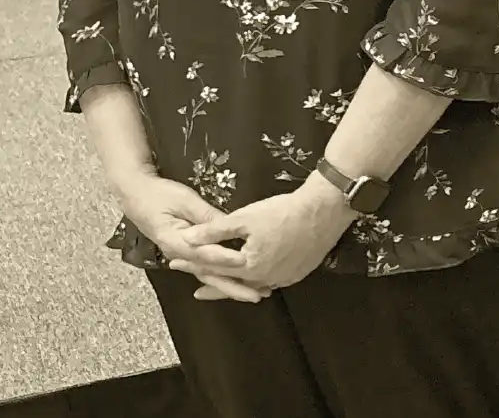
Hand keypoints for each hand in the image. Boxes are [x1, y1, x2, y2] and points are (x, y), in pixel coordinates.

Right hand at [116, 173, 267, 303]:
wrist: (137, 196)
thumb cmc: (160, 195)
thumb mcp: (185, 201)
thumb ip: (206, 216)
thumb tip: (229, 225)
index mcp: (175, 242)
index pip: (205, 254)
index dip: (225, 259)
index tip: (246, 263)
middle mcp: (179, 255)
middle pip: (209, 274)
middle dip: (234, 286)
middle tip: (259, 294)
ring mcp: (183, 257)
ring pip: (209, 276)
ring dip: (232, 286)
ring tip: (256, 293)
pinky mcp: (188, 253)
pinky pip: (207, 269)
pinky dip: (224, 278)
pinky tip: (240, 284)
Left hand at [175, 175, 356, 296]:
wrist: (325, 209)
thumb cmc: (283, 211)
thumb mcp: (245, 217)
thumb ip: (214, 230)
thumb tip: (185, 238)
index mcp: (248, 265)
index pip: (213, 265)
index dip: (192, 262)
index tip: (174, 261)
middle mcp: (264, 278)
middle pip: (231, 283)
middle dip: (211, 282)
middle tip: (194, 289)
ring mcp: (283, 278)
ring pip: (251, 287)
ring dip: (235, 287)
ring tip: (221, 289)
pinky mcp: (297, 274)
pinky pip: (270, 283)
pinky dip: (257, 283)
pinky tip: (254, 281)